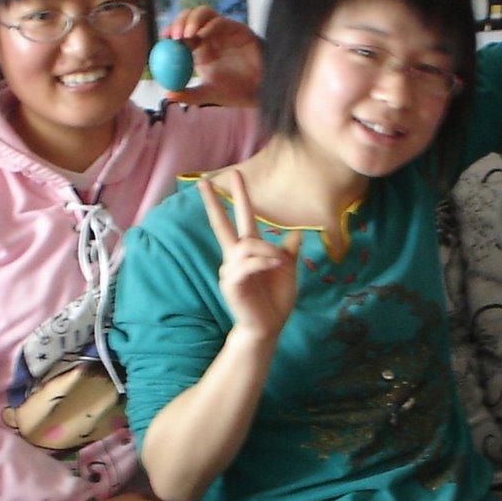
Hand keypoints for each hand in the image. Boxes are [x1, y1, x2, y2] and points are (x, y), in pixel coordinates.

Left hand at [163, 8, 261, 107]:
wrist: (260, 91)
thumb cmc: (235, 92)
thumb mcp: (207, 94)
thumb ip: (188, 94)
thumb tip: (168, 94)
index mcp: (199, 47)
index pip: (181, 31)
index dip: (171, 30)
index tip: (164, 38)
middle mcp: (210, 35)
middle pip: (190, 17)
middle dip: (180, 21)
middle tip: (174, 36)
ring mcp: (224, 30)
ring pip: (205, 13)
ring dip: (193, 19)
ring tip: (186, 35)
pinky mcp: (238, 29)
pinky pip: (222, 21)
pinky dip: (210, 25)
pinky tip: (203, 36)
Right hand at [201, 170, 301, 342]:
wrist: (269, 326)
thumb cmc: (276, 299)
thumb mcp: (288, 270)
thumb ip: (288, 250)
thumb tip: (297, 233)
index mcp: (249, 251)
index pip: (242, 218)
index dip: (239, 196)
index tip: (235, 174)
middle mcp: (235, 257)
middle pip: (221, 225)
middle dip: (214, 203)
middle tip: (204, 181)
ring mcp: (231, 270)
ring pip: (246, 245)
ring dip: (267, 250)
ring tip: (280, 261)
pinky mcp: (231, 283)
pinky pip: (247, 264)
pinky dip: (263, 261)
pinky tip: (274, 265)